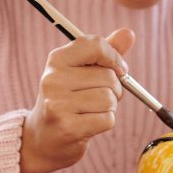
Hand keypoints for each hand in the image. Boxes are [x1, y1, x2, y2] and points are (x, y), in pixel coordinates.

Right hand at [20, 28, 135, 172]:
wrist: (43, 139)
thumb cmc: (68, 100)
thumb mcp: (81, 72)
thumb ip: (105, 53)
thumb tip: (128, 32)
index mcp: (57, 59)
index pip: (96, 45)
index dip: (115, 58)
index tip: (118, 70)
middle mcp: (53, 79)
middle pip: (109, 76)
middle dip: (114, 89)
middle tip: (98, 98)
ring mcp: (58, 104)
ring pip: (109, 99)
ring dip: (110, 108)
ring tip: (91, 111)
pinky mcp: (67, 127)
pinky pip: (107, 119)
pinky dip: (106, 123)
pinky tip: (89, 125)